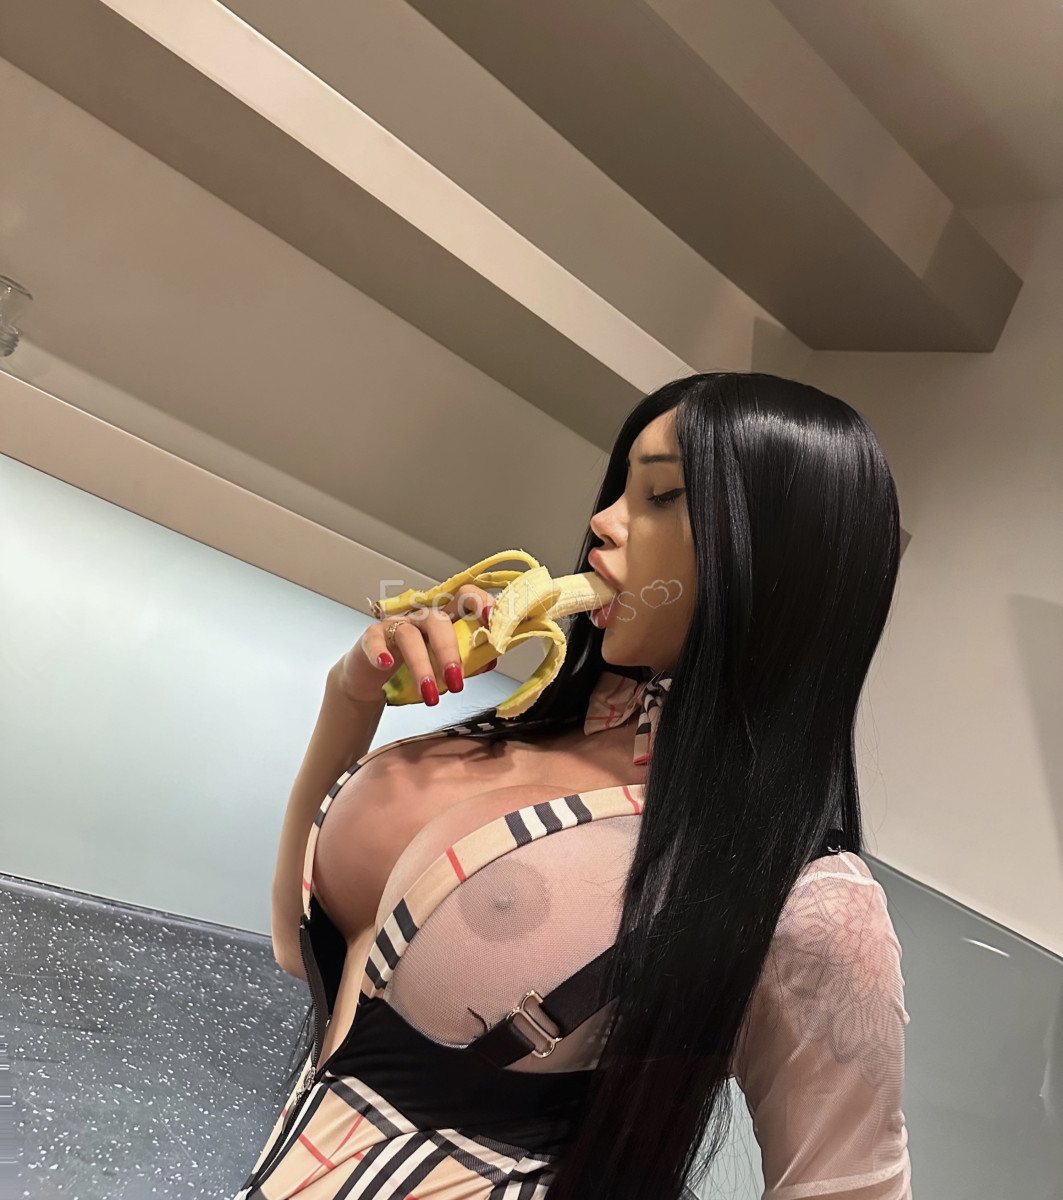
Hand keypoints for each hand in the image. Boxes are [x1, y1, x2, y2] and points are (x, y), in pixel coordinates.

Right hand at [333, 584, 499, 705]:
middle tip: (455, 682)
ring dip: (421, 665)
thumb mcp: (443, 668)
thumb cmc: (411, 669)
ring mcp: (396, 625)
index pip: (464, 599)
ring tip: (428, 693)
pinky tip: (387, 665)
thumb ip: (467, 662)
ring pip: (410, 636)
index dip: (478, 602)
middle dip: (449, 651)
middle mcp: (421, 618)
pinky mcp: (372, 638)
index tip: (490, 619)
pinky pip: (375, 640)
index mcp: (445, 620)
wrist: (373, 681)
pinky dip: (380, 652)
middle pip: (438, 621)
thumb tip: (491, 659)